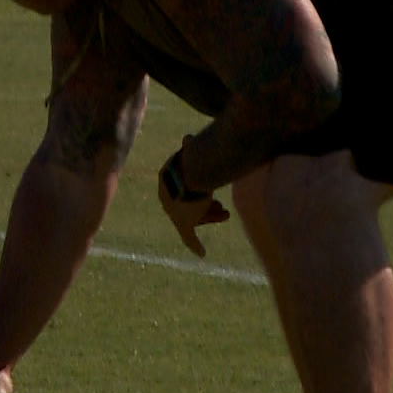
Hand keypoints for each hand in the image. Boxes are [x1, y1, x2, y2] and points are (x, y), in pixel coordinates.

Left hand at [157, 139, 229, 257]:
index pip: (185, 187)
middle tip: (224, 209)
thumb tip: (187, 138)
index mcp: (166, 179)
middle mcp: (169, 196)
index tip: (214, 193)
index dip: (201, 189)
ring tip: (226, 214)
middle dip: (208, 204)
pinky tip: (201, 253)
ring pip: (194, 215)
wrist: (189, 175)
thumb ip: (190, 148)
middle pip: (190, 202)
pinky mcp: (182, 224)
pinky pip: (188, 237)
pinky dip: (194, 245)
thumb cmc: (193, 160)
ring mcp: (175, 210)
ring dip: (209, 215)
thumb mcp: (191, 152)